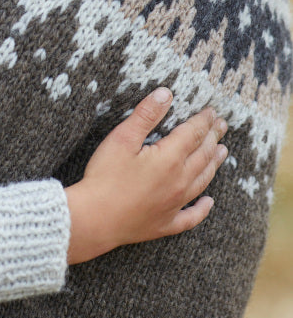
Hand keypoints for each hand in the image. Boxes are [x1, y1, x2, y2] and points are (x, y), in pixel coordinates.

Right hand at [64, 88, 226, 263]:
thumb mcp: (122, 138)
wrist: (95, 219)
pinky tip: (209, 202)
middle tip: (222, 125)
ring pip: (202, 181)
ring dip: (213, 164)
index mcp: (169, 159)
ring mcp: (174, 205)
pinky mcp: (165, 224)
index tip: (212, 111)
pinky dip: (202, 209)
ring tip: (223, 152)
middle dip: (213, 138)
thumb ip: (146, 115)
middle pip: (202, 155)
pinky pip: (191, 217)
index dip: (203, 121)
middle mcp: (179, 182)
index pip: (193, 134)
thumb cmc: (105, 176)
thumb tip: (166, 94)